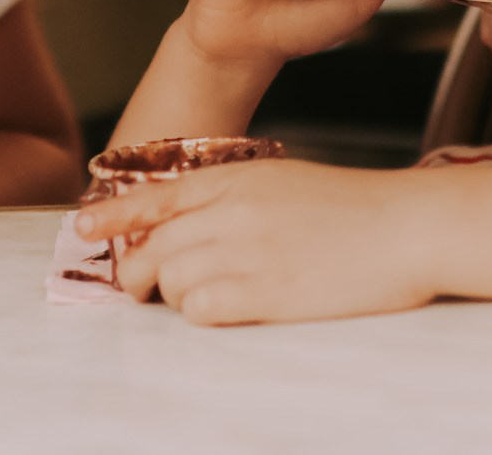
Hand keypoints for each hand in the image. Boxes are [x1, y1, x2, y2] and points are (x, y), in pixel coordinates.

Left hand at [72, 159, 432, 324]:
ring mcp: (246, 249)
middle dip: (134, 271)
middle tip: (140, 289)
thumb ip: (233, 199)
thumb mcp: (284, 183)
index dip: (113, 214)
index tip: (83, 229)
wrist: (409, 226)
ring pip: (168, 277)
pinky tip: (228, 307)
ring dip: (174, 294)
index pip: (155, 195)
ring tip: (210, 294)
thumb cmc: (354, 209)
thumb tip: (185, 227)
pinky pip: (200, 307)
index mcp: (237, 178)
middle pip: (149, 244)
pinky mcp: (265, 291)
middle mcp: (232, 209)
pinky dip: (201, 312)